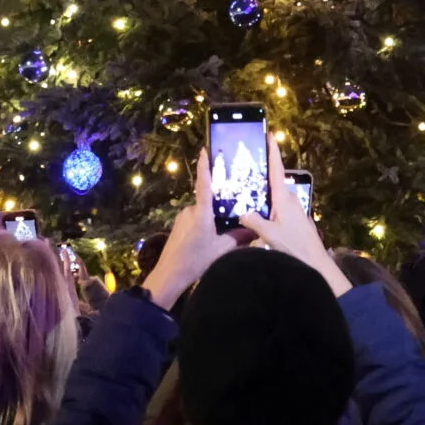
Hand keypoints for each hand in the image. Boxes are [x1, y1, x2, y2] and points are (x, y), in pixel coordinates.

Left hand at [141, 151, 236, 306]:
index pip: (204, 183)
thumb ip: (238, 237)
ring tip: (225, 230)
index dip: (205, 166)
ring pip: (202, 212)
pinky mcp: (179, 226)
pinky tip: (212, 238)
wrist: (169, 275)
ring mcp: (183, 218)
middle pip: (208, 200)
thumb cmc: (195, 261)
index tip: (205, 149)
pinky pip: (196, 219)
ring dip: (213, 217)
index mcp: (201, 212)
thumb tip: (254, 229)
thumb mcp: (221, 250)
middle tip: (236, 206)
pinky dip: (205, 224)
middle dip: (220, 203)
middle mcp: (190, 210)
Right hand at [237, 133, 353, 297]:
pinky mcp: (295, 222)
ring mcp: (294, 211)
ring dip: (264, 192)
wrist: (317, 265)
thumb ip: (254, 222)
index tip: (269, 134)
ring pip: (275, 197)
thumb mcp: (270, 235)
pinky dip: (268, 205)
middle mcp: (290, 201)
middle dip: (262, 173)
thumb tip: (242, 213)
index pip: (276, 169)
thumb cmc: (295, 248)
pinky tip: (259, 213)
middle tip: (246, 166)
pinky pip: (278, 208)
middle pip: (274, 182)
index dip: (273, 152)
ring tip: (247, 190)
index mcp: (284, 199)